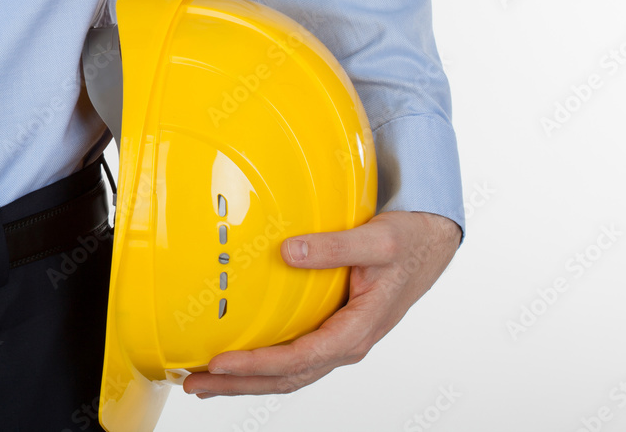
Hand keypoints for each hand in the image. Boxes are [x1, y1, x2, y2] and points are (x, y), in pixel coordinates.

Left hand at [182, 210, 461, 397]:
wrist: (430, 244)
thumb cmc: (408, 243)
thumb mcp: (377, 240)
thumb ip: (334, 246)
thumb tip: (288, 251)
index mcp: (357, 330)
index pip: (300, 358)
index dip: (258, 364)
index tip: (221, 362)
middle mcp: (346, 344)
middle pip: (286, 377)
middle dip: (239, 385)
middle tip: (195, 383)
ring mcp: (338, 340)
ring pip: (288, 373)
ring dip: (246, 380)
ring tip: (203, 380)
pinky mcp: (330, 330)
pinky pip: (293, 356)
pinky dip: (262, 363)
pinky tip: (236, 357)